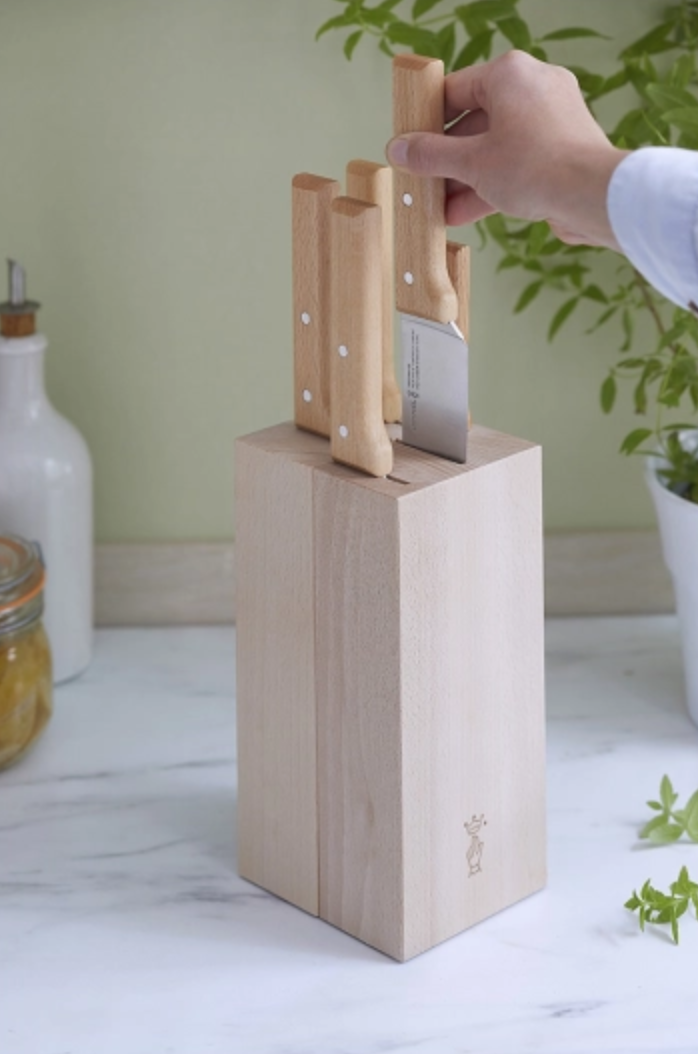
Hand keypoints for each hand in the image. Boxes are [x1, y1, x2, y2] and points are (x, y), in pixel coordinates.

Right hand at [386, 50, 627, 250]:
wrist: (592, 196)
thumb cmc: (536, 166)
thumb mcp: (471, 163)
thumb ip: (431, 156)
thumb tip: (400, 150)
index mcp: (510, 74)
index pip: (454, 91)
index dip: (427, 121)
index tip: (411, 144)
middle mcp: (533, 87)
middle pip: (474, 122)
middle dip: (447, 160)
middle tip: (423, 181)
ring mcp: (551, 118)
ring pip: (496, 146)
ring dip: (465, 179)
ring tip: (439, 207)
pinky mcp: (562, 148)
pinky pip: (517, 161)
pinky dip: (492, 184)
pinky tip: (464, 212)